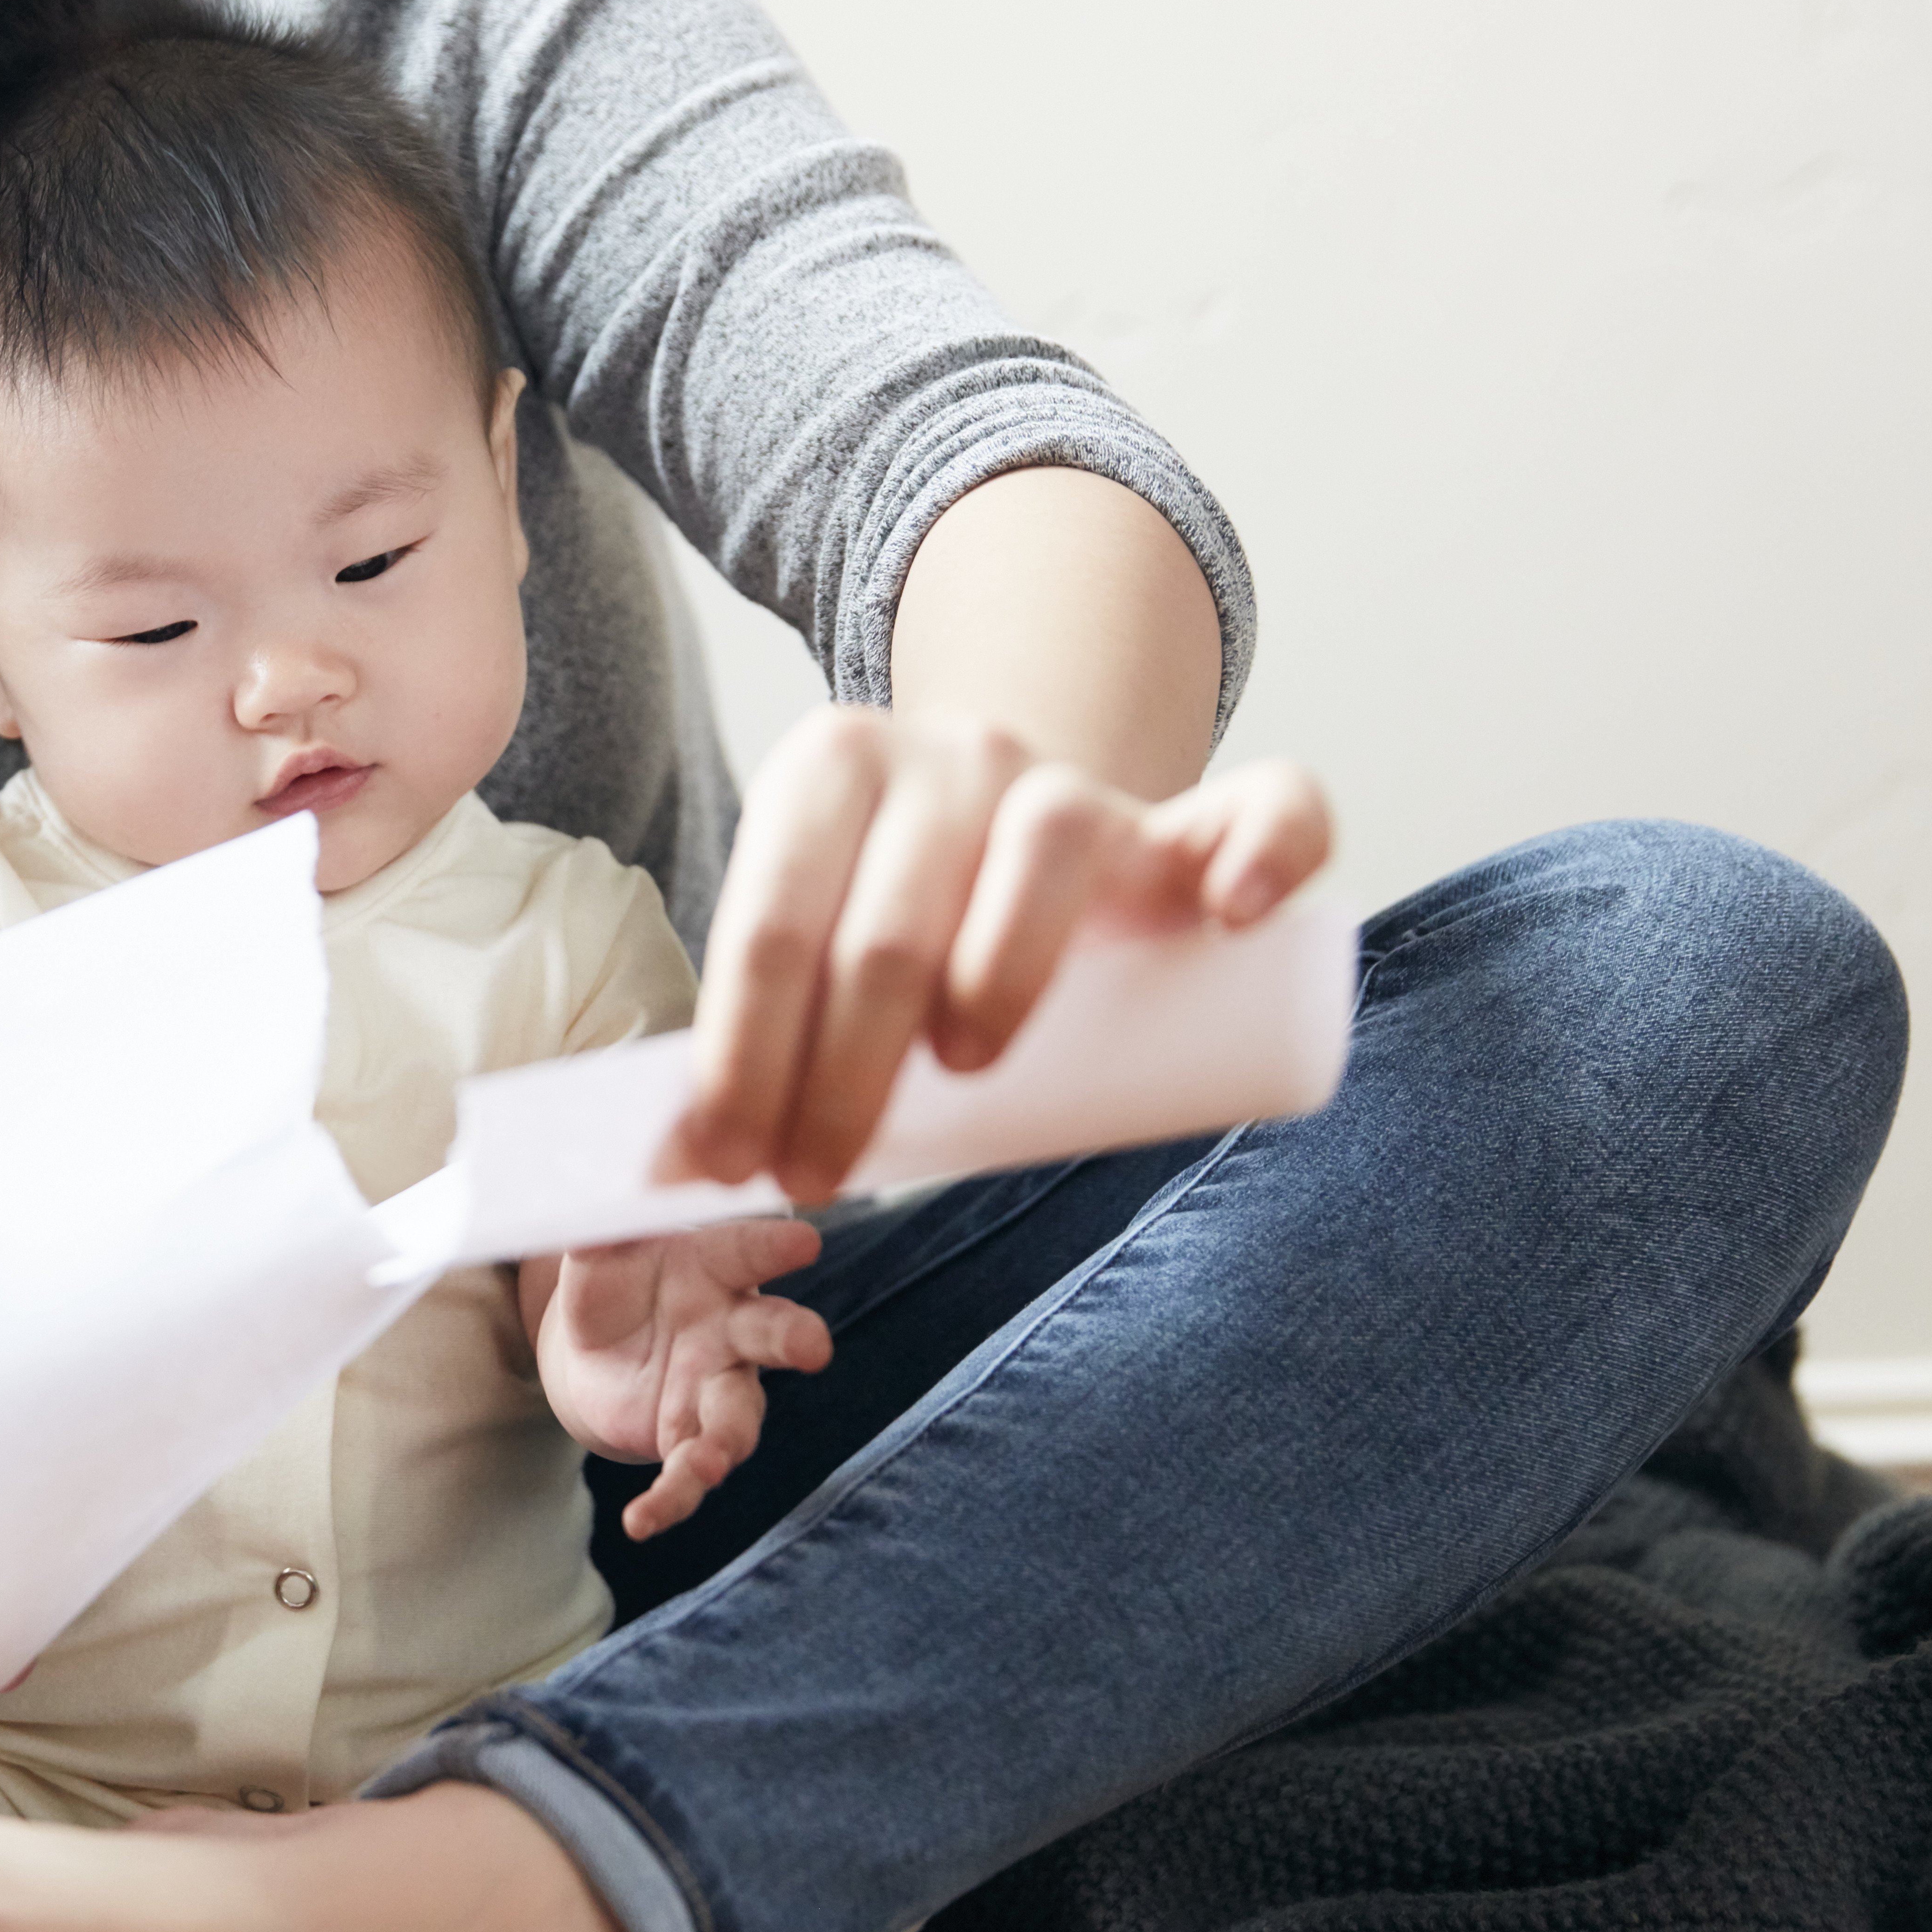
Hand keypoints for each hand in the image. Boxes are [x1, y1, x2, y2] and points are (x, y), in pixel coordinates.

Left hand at [524, 1216, 829, 1540]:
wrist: (597, 1349)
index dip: (774, 1247)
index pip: (747, 1251)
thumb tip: (591, 1216)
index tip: (805, 1241)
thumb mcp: (597, 1254)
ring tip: (708, 1462)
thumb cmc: (614, 1282)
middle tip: (814, 1347)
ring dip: (726, 1442)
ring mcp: (717, 1389)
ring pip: (737, 1419)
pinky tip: (641, 1521)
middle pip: (770, 1334)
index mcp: (715, 1268)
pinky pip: (688, 1474)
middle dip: (794, 1339)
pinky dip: (669, 1500)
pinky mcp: (690, 1439)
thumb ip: (600, 1236)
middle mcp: (731, 1329)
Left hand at [670, 708, 1331, 1200]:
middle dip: (838, 1074)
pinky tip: (1238, 911)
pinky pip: (1259, 807)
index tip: (724, 1163)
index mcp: (828, 771)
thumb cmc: (895, 919)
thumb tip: (667, 1168)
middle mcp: (950, 754)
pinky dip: (1264, 849)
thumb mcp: (810, 944)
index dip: (742, 1057)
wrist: (1008, 830)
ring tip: (965, 1068)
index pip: (768, 928)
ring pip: (1043, 852)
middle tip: (813, 1177)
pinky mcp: (1186, 823)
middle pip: (887, 923)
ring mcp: (1071, 780)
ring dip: (999, 972)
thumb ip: (756, 1030)